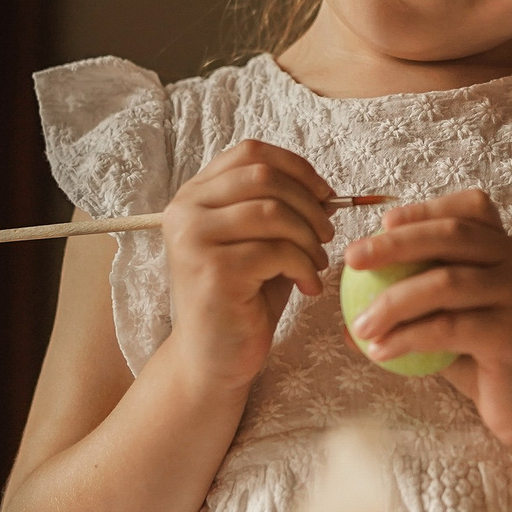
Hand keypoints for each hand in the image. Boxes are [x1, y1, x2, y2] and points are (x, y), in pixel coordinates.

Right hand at [160, 140, 337, 392]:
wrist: (214, 358)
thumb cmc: (243, 298)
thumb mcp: (261, 243)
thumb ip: (280, 209)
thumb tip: (325, 191)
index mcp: (194, 196)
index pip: (249, 153)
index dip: (295, 167)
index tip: (324, 194)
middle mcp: (185, 211)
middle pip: (263, 176)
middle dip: (309, 204)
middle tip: (327, 235)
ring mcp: (194, 240)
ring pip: (272, 212)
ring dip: (309, 237)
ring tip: (317, 263)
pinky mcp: (212, 271)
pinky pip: (277, 251)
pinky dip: (305, 267)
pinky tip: (309, 287)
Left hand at [343, 189, 511, 447]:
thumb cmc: (487, 358)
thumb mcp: (446, 326)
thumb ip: (411, 311)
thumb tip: (345, 311)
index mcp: (502, 249)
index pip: (468, 208)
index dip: (424, 209)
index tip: (383, 223)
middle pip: (452, 235)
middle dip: (396, 243)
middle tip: (352, 259)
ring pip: (447, 282)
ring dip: (394, 301)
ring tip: (360, 325)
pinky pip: (450, 328)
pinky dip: (408, 337)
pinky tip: (380, 352)